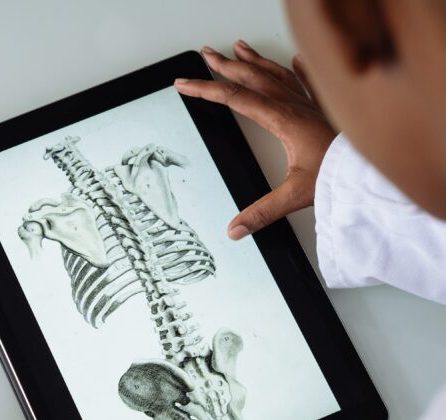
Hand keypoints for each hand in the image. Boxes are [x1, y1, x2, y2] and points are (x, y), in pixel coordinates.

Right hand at [175, 41, 335, 238]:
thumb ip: (262, 213)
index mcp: (282, 120)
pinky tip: (296, 59)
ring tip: (239, 49)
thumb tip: (234, 229)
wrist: (376, 167)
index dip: (205, 89)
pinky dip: (298, 68)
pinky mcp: (325, 110)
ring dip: (255, 60)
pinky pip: (308, 81)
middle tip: (206, 55)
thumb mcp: (296, 196)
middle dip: (224, 65)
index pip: (234, 98)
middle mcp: (295, 106)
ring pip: (276, 74)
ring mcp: (311, 104)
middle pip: (252, 77)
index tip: (185, 84)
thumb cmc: (343, 174)